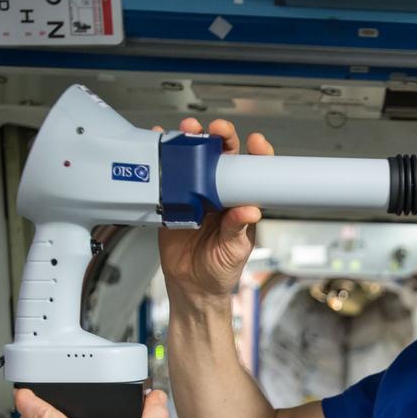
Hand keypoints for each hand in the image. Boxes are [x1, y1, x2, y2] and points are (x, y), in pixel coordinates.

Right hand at [154, 118, 274, 299]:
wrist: (192, 288)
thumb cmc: (220, 270)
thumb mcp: (235, 250)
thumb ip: (238, 229)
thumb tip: (250, 211)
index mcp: (240, 203)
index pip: (252, 173)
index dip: (257, 154)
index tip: (257, 142)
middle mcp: (219, 195)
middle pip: (222, 157)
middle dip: (220, 137)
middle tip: (217, 130)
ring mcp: (195, 195)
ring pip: (195, 161)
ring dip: (191, 141)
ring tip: (189, 130)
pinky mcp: (172, 201)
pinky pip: (168, 178)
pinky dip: (162, 159)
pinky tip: (160, 146)